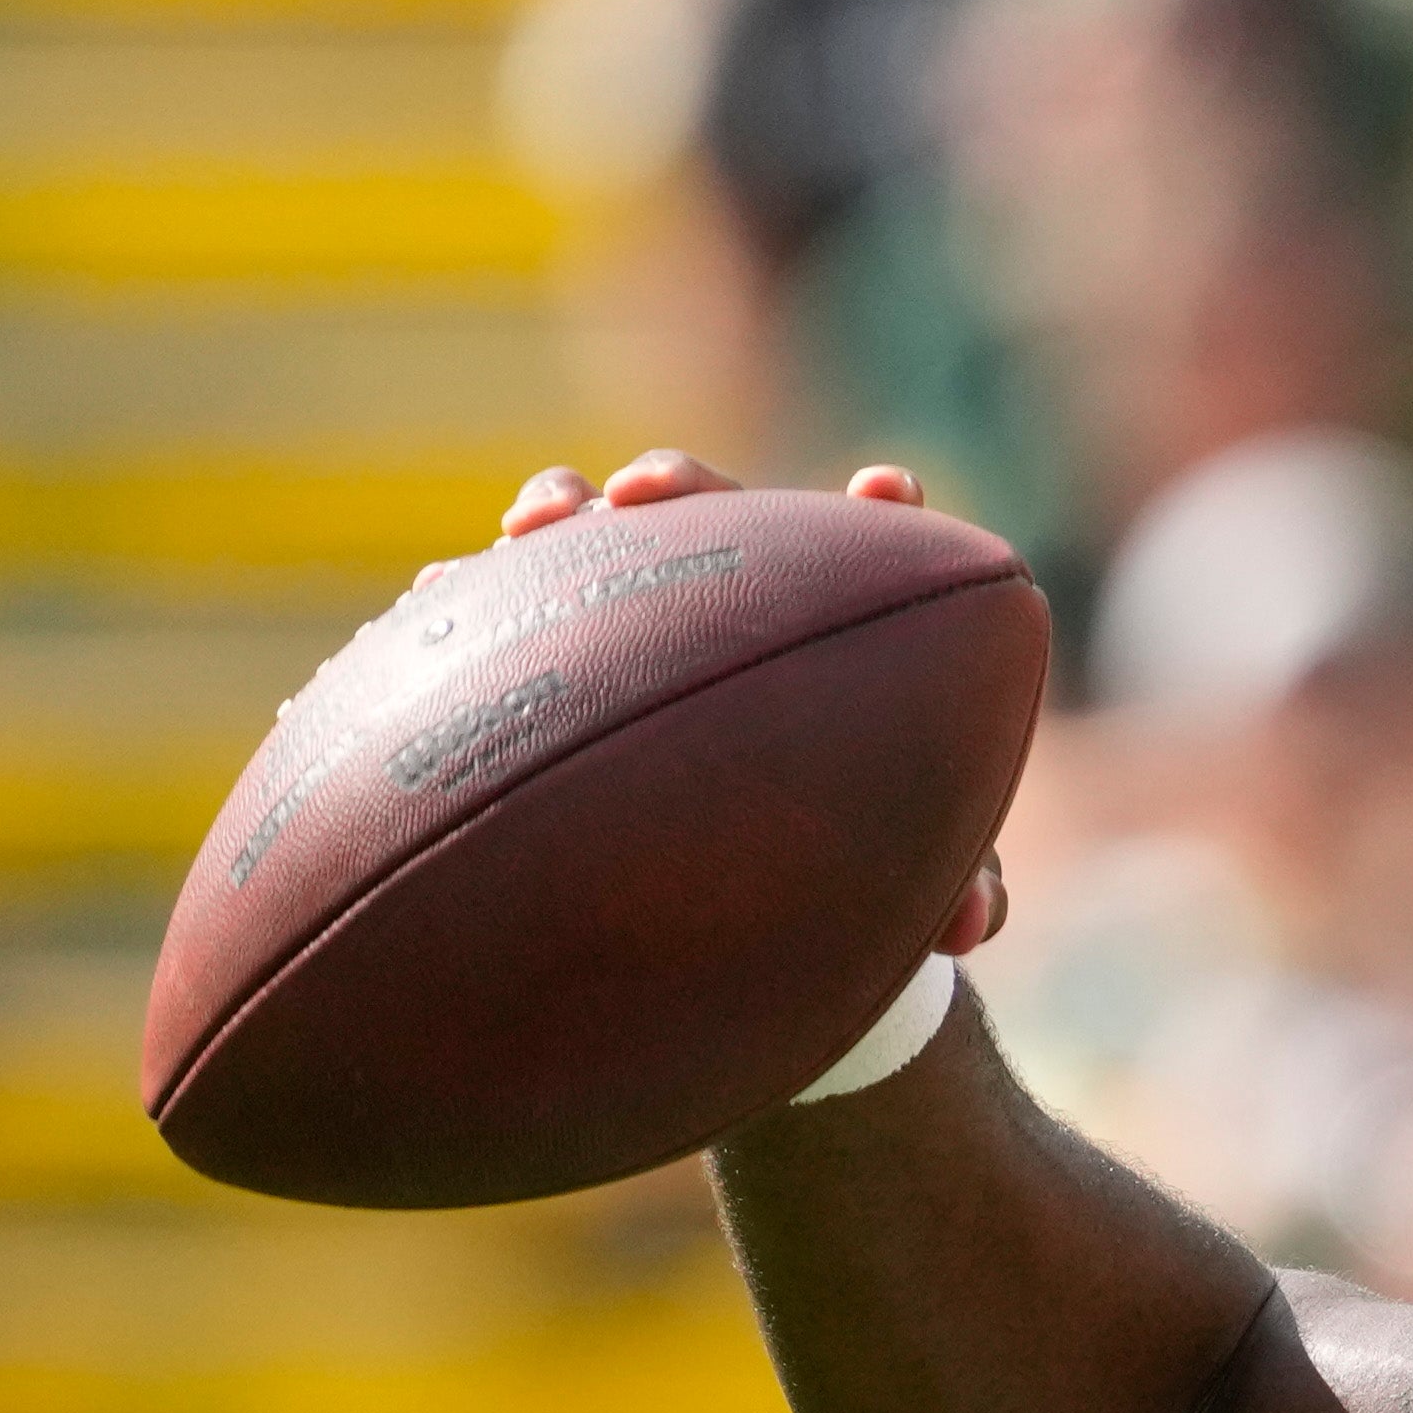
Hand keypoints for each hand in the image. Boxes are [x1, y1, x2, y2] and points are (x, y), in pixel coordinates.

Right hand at [498, 451, 1007, 953]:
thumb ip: (951, 891)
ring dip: (566, 509)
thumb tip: (968, 927)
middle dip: (679, 486)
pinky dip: (482, 590)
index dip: (881, 514)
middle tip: (644, 493)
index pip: (869, 551)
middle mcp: (738, 604)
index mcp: (840, 636)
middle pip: (715, 515)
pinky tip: (443, 591)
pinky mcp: (566, 651)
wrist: (743, 904)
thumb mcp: (904, 883)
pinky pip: (517, 605)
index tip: (886, 489)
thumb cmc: (849, 869)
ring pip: (603, 539)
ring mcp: (645, 618)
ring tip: (529, 527)